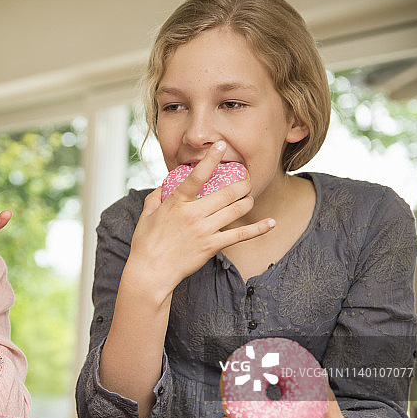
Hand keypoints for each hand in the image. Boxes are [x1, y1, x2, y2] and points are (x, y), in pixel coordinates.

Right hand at [128, 141, 273, 292]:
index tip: (222, 145)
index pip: (197, 176)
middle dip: (241, 183)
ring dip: (247, 201)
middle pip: (226, 193)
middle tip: (246, 180)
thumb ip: (155, 197)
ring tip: (249, 198)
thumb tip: (162, 186)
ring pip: (236, 210)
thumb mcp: (146, 215)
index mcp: (176, 203)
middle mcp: (193, 214)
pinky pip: (240, 235)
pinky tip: (271, 223)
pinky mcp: (212, 246)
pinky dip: (258, 228)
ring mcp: (204, 230)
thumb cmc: (145, 244)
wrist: (150, 272)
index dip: (211, 159)